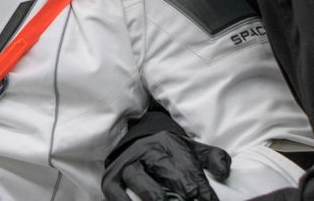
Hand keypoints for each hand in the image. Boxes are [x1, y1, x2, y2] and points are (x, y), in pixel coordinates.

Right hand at [102, 130, 230, 200]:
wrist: (135, 139)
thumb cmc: (169, 152)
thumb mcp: (192, 149)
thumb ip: (213, 158)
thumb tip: (223, 173)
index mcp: (168, 143)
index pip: (188, 167)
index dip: (203, 189)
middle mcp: (145, 151)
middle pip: (165, 170)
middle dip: (182, 191)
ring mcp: (127, 166)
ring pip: (139, 180)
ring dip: (155, 197)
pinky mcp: (111, 179)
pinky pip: (116, 192)